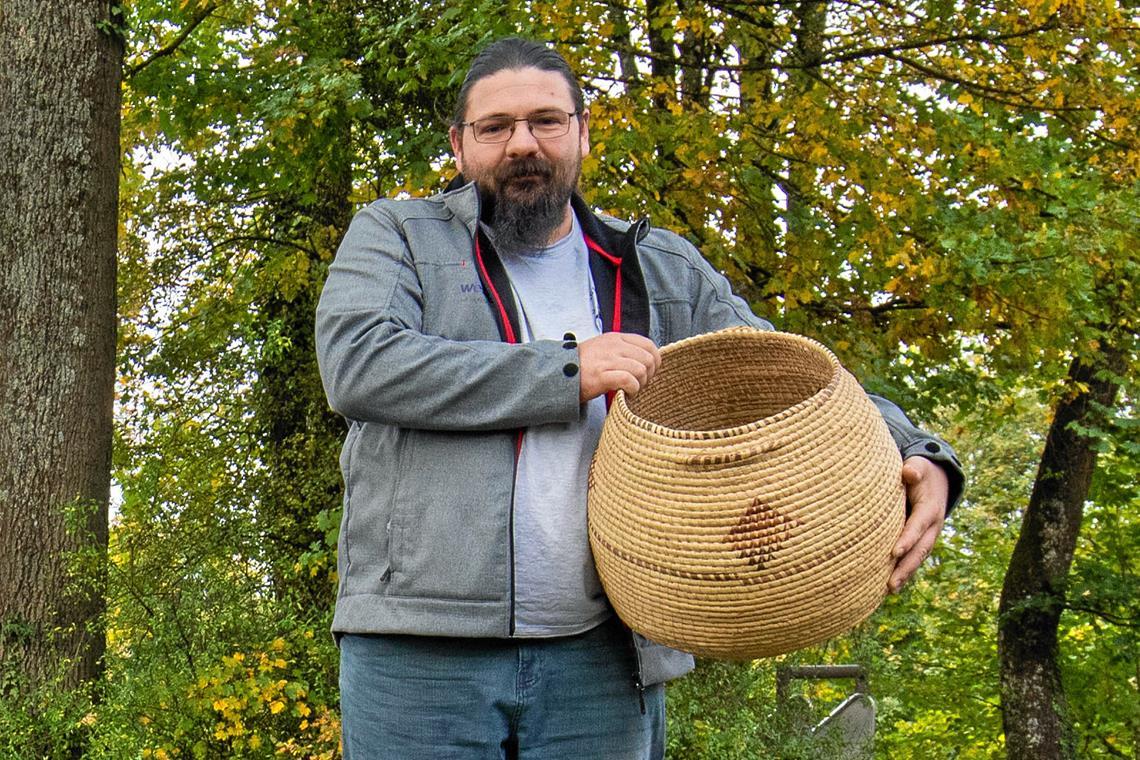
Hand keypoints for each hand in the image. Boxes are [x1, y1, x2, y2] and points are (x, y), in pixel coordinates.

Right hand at [577, 333, 660, 402]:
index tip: (649, 372)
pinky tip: (627, 394)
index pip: (648, 345)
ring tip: (632, 389)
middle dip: (649, 375)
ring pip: (641, 370)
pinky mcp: (602, 376)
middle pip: (648, 359)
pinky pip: (629, 380)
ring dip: (641, 384)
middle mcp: (613, 346)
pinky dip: (633, 389)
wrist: (558, 374)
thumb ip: (623, 350)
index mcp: (616, 338)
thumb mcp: (604, 349)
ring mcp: (607, 360)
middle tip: (639, 384)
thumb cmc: (583, 366)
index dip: (654, 361)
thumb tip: (646, 360)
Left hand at [889, 456, 949, 592]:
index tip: (894, 553)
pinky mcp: (922, 540)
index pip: (917, 526)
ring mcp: (929, 535)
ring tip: (890, 590)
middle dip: (906, 567)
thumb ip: (914, 469)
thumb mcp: (919, 466)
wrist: (937, 479)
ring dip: (905, 574)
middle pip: (920, 550)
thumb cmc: (921, 471)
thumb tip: (909, 473)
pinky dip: (904, 571)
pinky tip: (890, 585)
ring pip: (918, 558)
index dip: (907, 539)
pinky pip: (914, 557)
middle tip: (890, 584)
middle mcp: (932, 526)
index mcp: (929, 509)